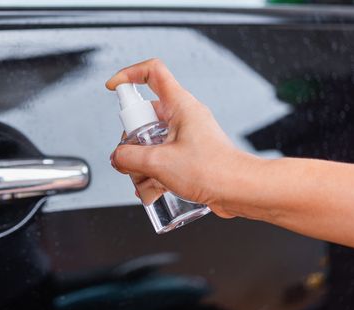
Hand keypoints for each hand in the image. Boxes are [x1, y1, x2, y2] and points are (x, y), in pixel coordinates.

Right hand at [107, 58, 249, 217]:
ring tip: (144, 185)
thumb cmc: (213, 171)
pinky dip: (152, 176)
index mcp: (180, 105)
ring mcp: (186, 137)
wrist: (240, 191)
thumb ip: (129, 157)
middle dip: (131, 145)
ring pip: (150, 144)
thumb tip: (117, 157)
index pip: (152, 72)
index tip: (113, 88)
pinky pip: (161, 160)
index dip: (129, 74)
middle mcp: (183, 117)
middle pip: (143, 119)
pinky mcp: (189, 156)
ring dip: (140, 167)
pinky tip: (151, 192)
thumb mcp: (159, 162)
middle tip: (130, 161)